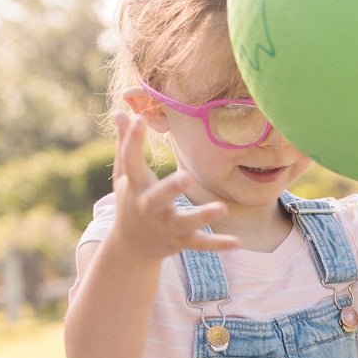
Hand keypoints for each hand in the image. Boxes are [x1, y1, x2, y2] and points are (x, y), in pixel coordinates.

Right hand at [110, 110, 238, 258]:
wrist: (130, 247)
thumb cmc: (131, 200)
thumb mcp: (124, 175)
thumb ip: (124, 143)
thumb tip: (120, 110)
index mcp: (134, 187)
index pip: (130, 161)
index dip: (132, 140)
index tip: (139, 119)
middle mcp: (148, 207)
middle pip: (158, 198)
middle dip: (171, 189)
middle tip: (187, 177)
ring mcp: (165, 227)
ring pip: (185, 223)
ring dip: (202, 217)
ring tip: (223, 209)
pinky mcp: (180, 241)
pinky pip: (200, 244)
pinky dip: (217, 244)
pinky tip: (237, 241)